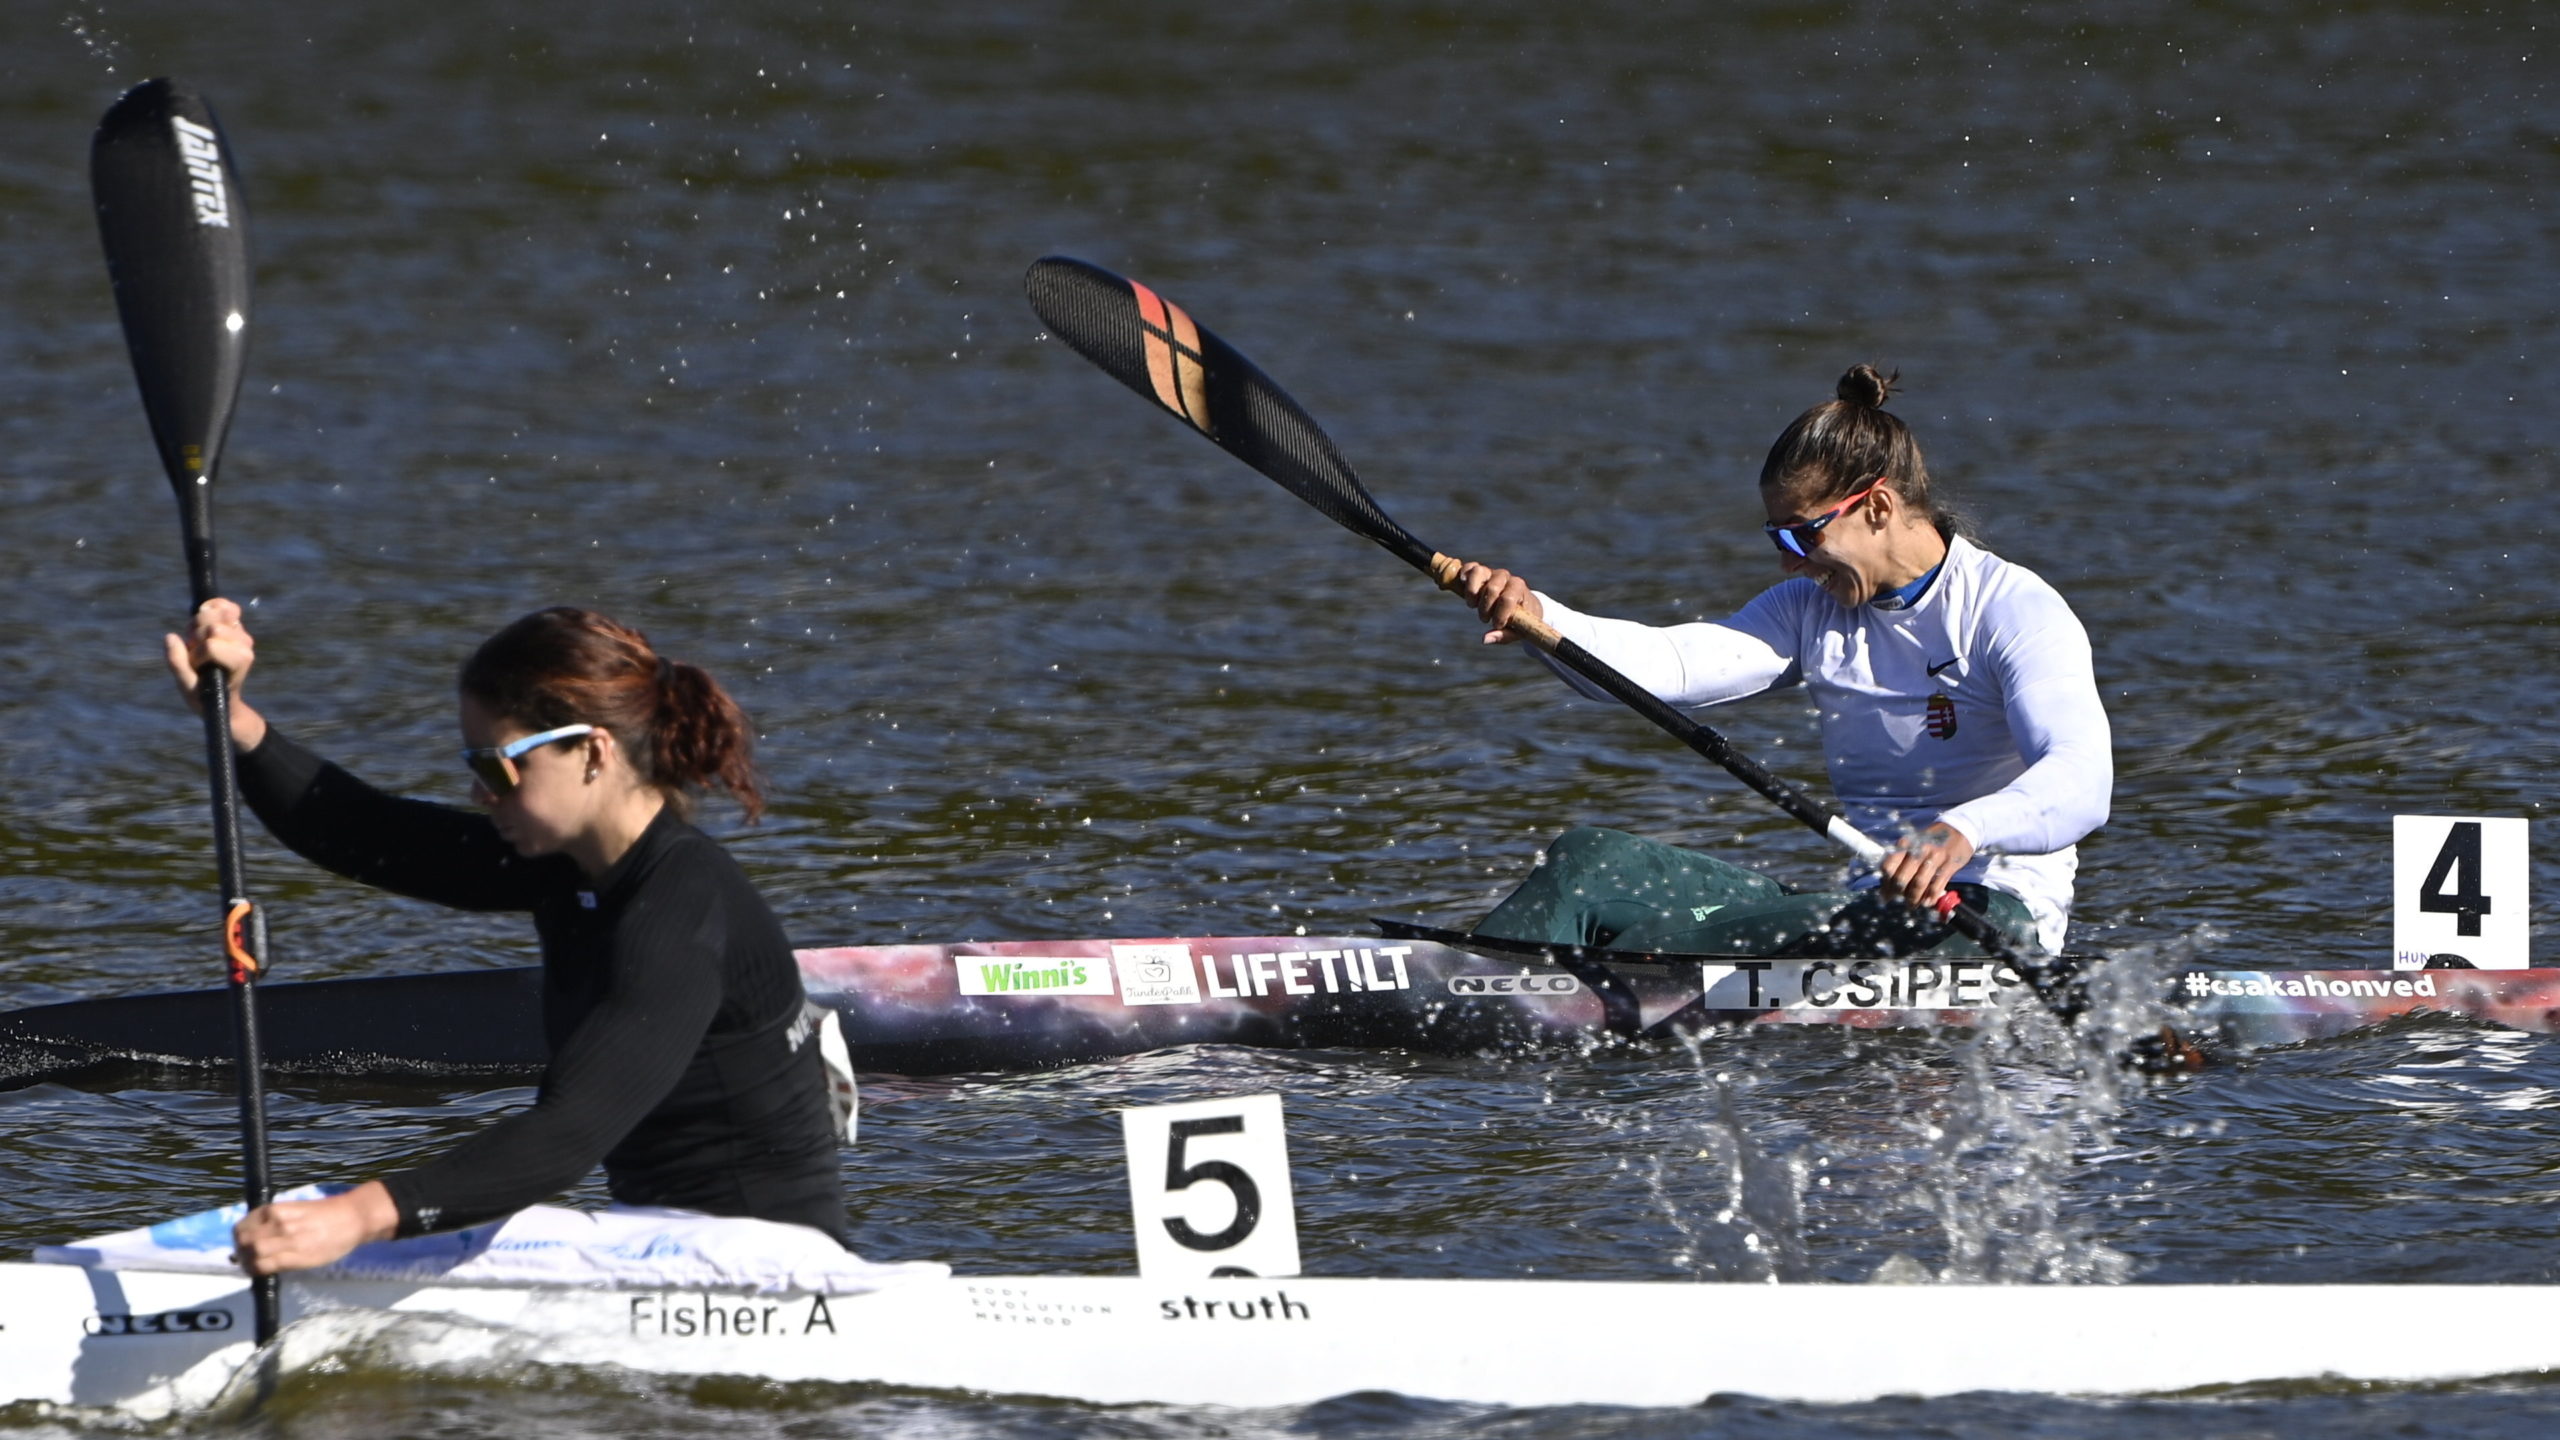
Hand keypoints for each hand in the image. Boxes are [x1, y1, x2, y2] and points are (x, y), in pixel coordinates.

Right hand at [162, 598, 266, 748]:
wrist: (219, 694)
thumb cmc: (203, 694)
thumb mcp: (186, 687)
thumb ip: (177, 664)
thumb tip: (170, 637)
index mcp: (239, 661)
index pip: (211, 646)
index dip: (196, 654)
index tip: (197, 667)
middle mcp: (245, 645)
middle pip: (212, 627)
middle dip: (195, 637)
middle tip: (194, 652)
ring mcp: (241, 633)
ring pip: (214, 614)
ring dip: (198, 625)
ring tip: (197, 642)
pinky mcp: (236, 625)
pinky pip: (224, 604)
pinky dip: (210, 606)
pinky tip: (203, 616)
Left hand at [231, 1181, 399, 1275]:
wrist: (352, 1219)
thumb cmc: (325, 1213)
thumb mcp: (295, 1210)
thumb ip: (274, 1222)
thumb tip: (252, 1238)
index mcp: (275, 1209)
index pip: (242, 1227)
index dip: (239, 1238)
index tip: (243, 1244)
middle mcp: (278, 1223)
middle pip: (244, 1241)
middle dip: (240, 1251)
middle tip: (246, 1257)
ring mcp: (287, 1240)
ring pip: (252, 1254)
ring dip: (247, 1262)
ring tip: (253, 1265)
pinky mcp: (296, 1257)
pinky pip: (266, 1266)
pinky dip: (258, 1270)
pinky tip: (262, 1271)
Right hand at [1447, 561, 1543, 644]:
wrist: (1522, 603)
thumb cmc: (1522, 619)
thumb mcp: (1519, 631)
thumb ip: (1504, 636)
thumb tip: (1484, 639)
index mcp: (1519, 589)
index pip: (1507, 598)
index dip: (1500, 614)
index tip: (1497, 625)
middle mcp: (1506, 577)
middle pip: (1492, 587)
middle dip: (1485, 607)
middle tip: (1484, 619)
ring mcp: (1492, 573)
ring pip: (1479, 572)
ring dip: (1472, 591)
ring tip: (1472, 605)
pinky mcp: (1481, 572)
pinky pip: (1469, 567)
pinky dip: (1463, 574)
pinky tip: (1461, 583)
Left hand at [1876, 823, 1973, 909]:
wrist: (1960, 829)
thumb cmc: (1932, 840)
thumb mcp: (1914, 843)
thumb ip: (1901, 859)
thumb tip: (1888, 884)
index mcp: (1906, 843)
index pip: (1888, 866)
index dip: (1885, 884)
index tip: (1885, 894)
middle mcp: (1919, 849)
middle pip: (1901, 878)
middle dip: (1898, 893)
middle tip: (1898, 901)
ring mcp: (1935, 857)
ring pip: (1918, 884)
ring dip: (1913, 899)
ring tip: (1911, 905)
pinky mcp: (1949, 866)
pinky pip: (1936, 886)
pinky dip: (1930, 898)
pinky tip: (1926, 903)